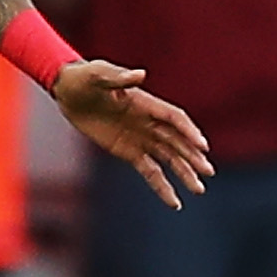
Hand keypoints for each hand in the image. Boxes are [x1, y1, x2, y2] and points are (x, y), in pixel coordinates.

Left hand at [53, 59, 211, 208]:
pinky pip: (150, 171)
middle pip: (177, 142)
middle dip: (193, 157)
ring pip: (169, 159)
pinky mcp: (129, 152)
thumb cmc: (84, 78)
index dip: (188, 131)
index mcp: (146, 103)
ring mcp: (141, 138)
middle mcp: (149, 122)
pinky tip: (174, 202)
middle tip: (208, 171)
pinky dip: (162, 186)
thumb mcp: (99, 74)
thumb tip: (141, 74)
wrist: (68, 91)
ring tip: (199, 190)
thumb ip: (120, 78)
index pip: (174, 119)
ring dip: (184, 173)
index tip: (202, 146)